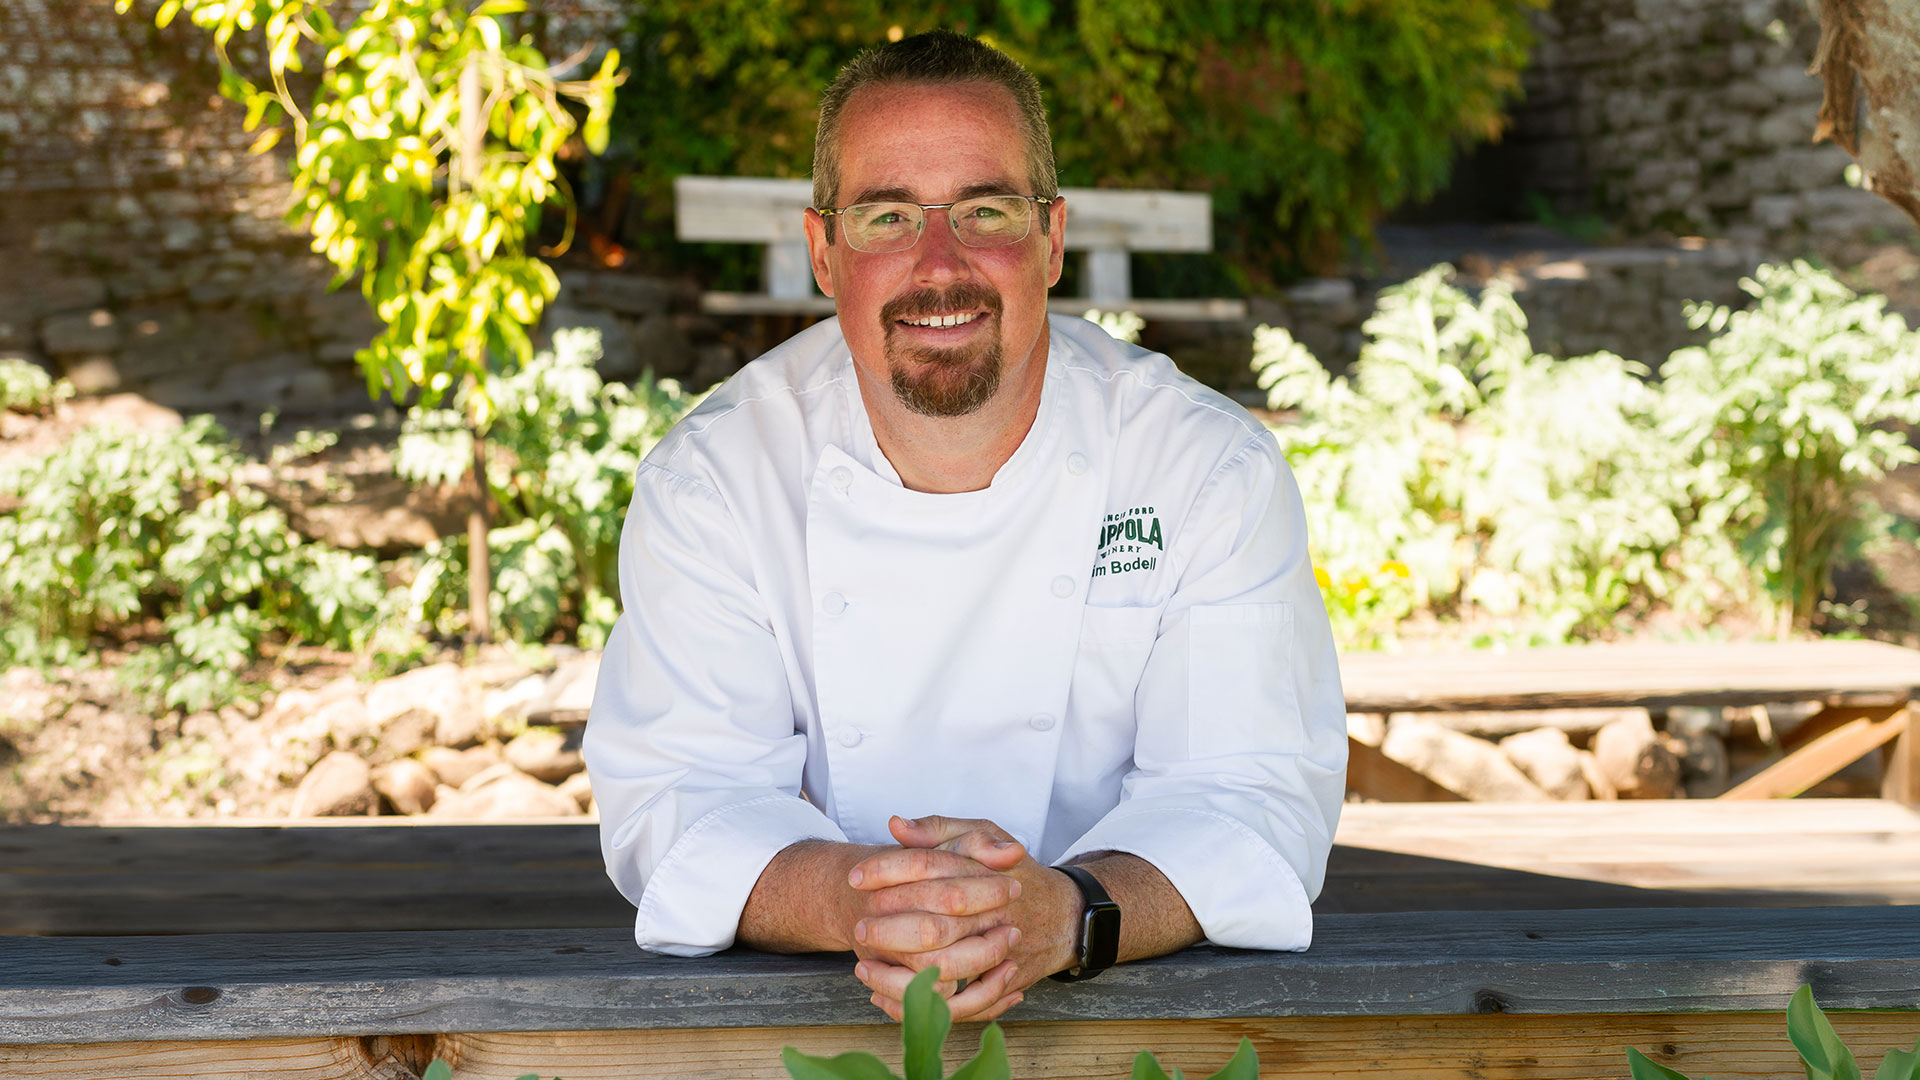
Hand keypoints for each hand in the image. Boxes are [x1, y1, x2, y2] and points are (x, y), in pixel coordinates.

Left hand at [849, 815, 1080, 1022]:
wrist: (1062, 914)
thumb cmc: (1013, 872)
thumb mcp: (983, 835)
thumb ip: (938, 829)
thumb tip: (895, 825)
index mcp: (985, 872)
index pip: (929, 867)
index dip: (887, 870)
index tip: (856, 877)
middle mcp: (993, 915)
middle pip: (934, 927)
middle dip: (888, 930)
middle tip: (859, 929)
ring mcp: (998, 953)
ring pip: (944, 974)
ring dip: (899, 976)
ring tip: (865, 968)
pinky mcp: (999, 983)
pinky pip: (959, 1006)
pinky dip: (922, 1007)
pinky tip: (889, 999)